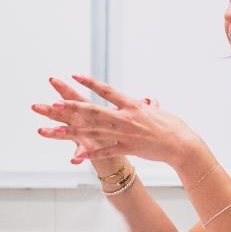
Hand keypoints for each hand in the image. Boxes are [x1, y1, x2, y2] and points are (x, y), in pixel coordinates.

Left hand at [34, 74, 202, 166]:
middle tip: (48, 104)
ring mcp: (124, 133)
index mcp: (132, 104)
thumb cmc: (174, 126)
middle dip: (67, 108)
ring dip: (69, 130)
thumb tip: (149, 101)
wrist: (182, 144)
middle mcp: (124, 117)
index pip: (107, 91)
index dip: (89, 84)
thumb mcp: (159, 112)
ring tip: (50, 128)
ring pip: (91, 131)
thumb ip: (150, 106)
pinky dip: (90, 153)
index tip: (73, 76)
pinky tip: (75, 154)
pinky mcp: (127, 148)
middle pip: (91, 111)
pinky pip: (105, 151)